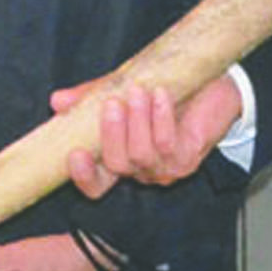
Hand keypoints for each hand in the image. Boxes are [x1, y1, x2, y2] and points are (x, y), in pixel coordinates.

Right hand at [53, 77, 238, 198]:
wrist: (214, 86)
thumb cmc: (166, 91)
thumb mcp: (122, 89)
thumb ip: (90, 97)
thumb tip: (57, 101)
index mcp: (119, 158)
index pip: (96, 184)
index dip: (82, 176)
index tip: (74, 153)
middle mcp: (140, 170)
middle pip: (116, 166)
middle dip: (111, 134)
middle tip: (113, 104)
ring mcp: (164, 168)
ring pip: (141, 156)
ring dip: (138, 122)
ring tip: (139, 92)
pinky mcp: (187, 160)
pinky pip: (167, 145)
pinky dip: (161, 118)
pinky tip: (161, 95)